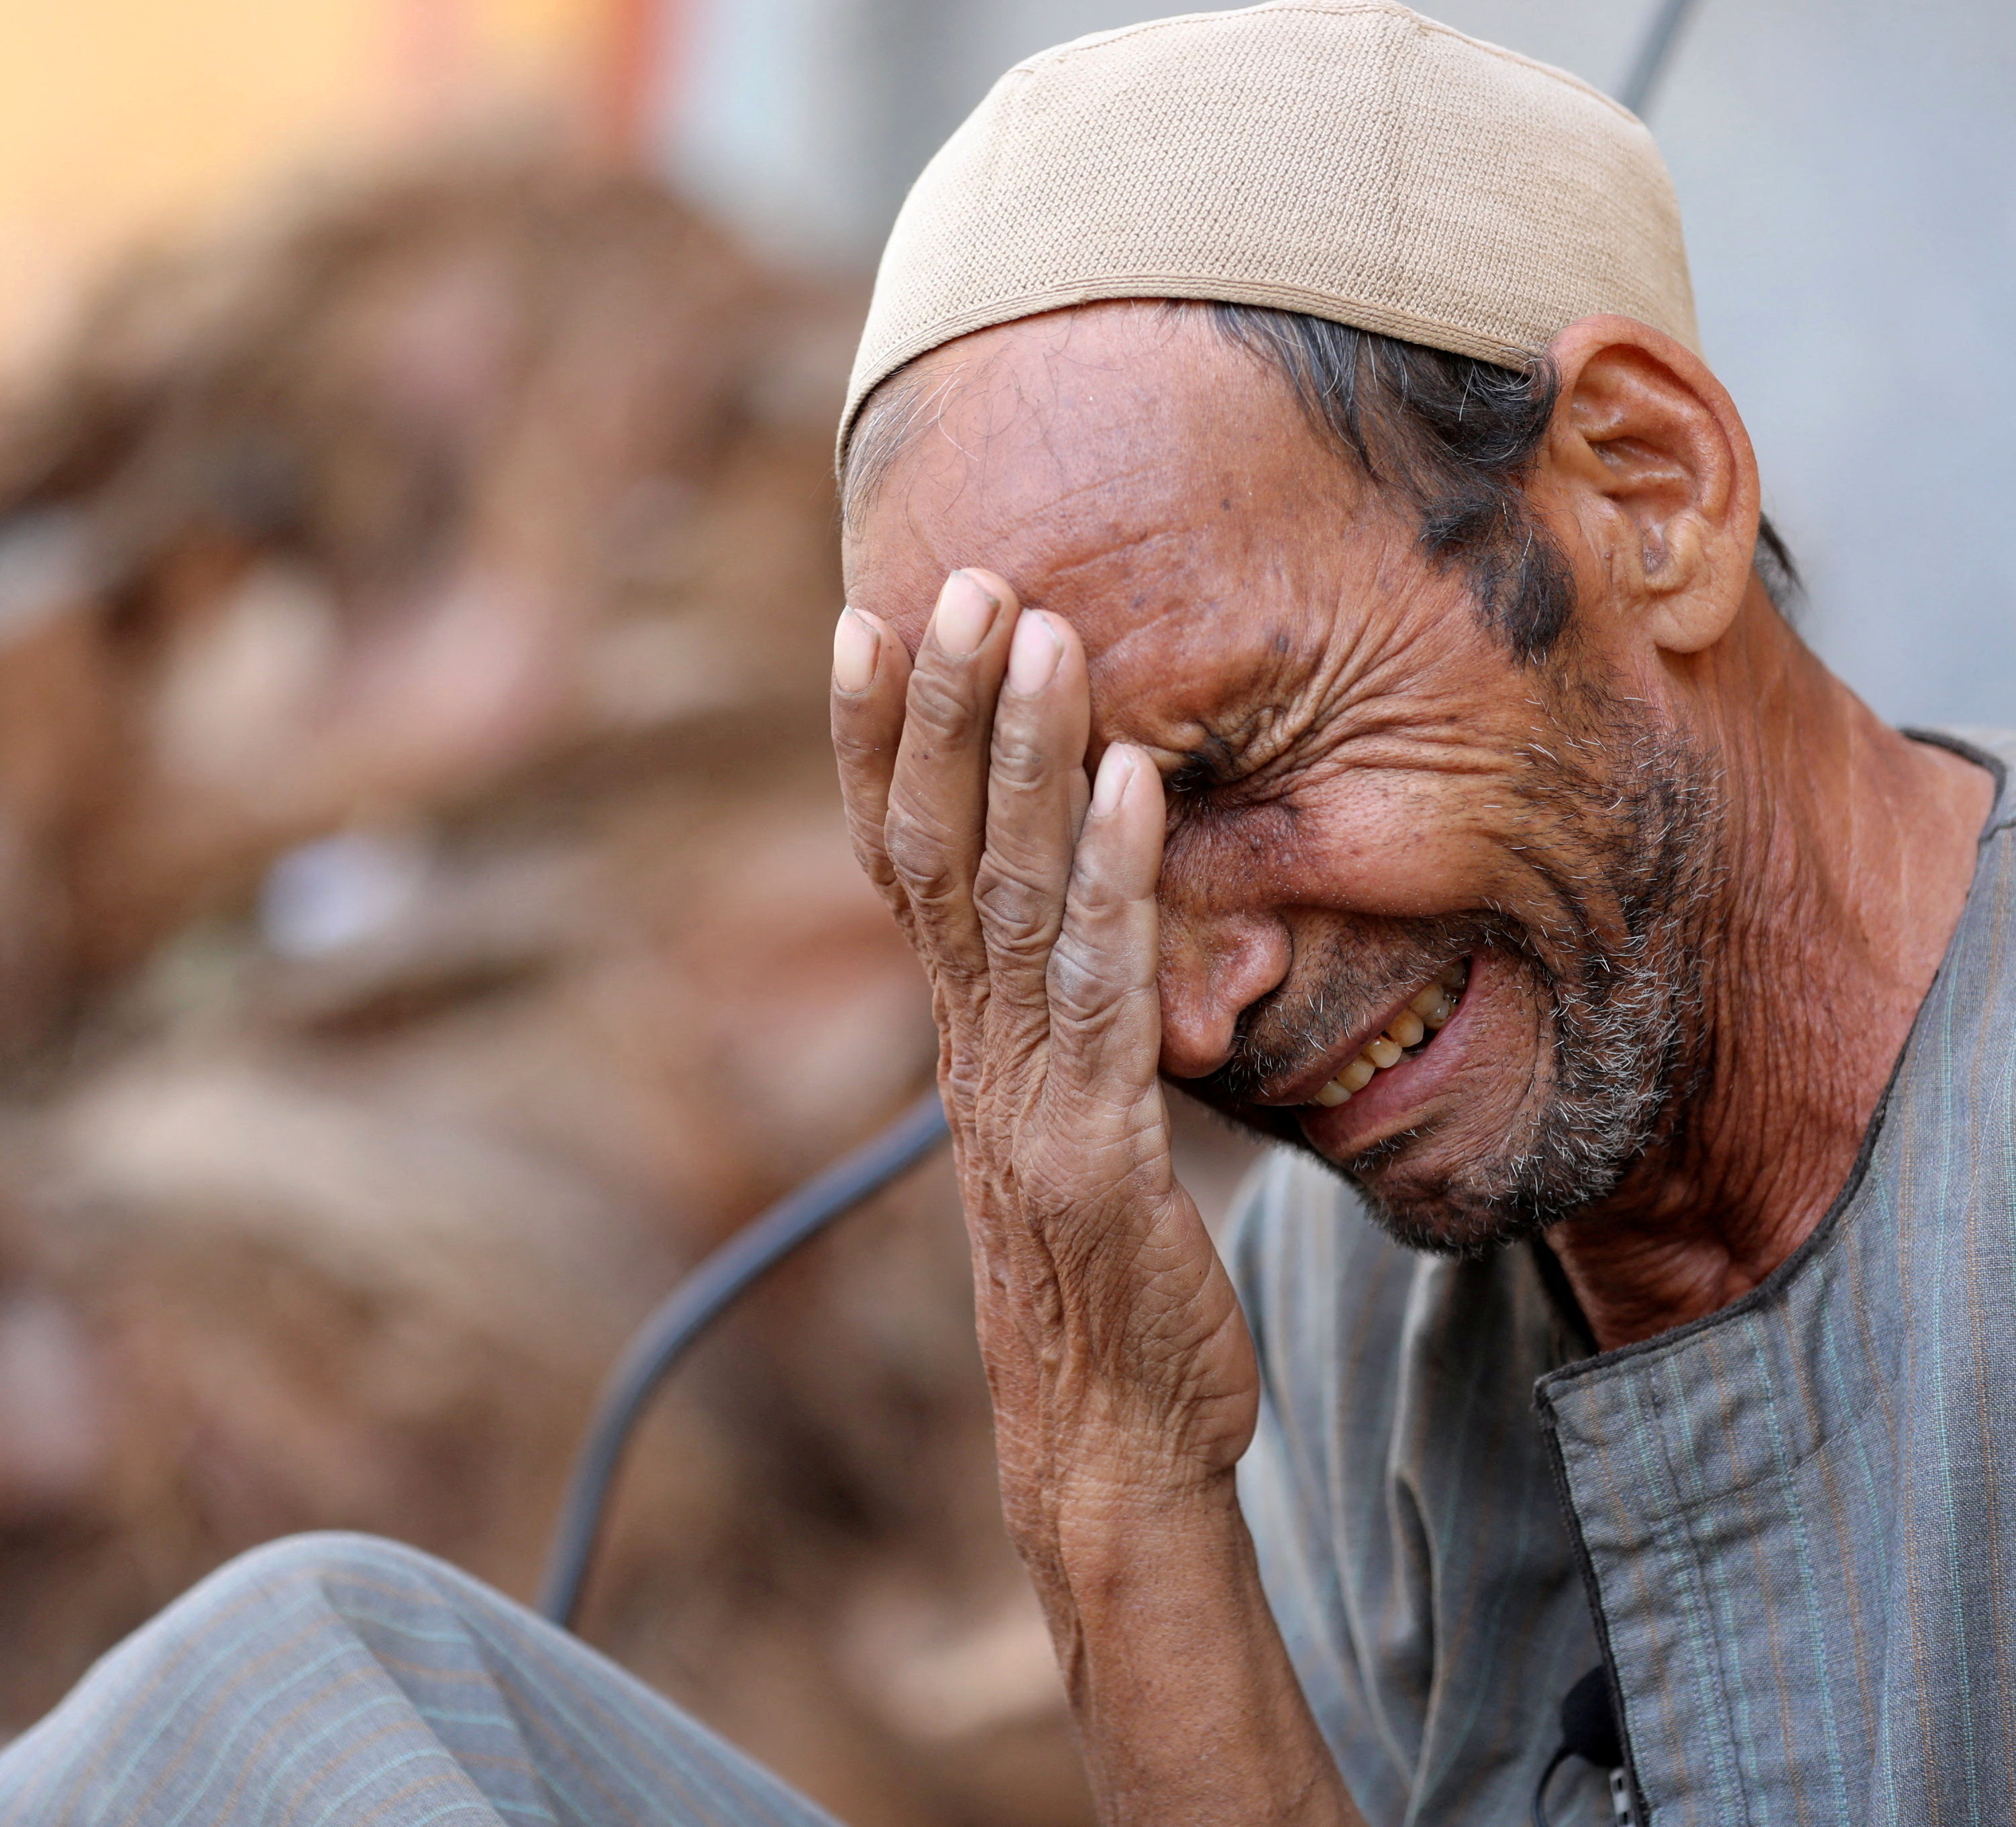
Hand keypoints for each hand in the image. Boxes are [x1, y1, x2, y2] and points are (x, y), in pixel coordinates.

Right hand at [829, 569, 1260, 1564]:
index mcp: (964, 1041)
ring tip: (1045, 632)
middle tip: (967, 576)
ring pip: (1009, 901)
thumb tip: (1075, 930)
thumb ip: (1057, 1029)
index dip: (876, 744)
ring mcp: (1021, 1103)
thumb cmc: (1102, 1286)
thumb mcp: (1067, 1131)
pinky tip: (1136, 785)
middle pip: (939, 855)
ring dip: (1025, 760)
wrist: (1109, 1448)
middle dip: (949, 710)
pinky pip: (1103, 995)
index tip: (869, 618)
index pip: (898, 864)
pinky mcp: (1090, 1156)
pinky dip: (1118, 882)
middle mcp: (973, 1055)